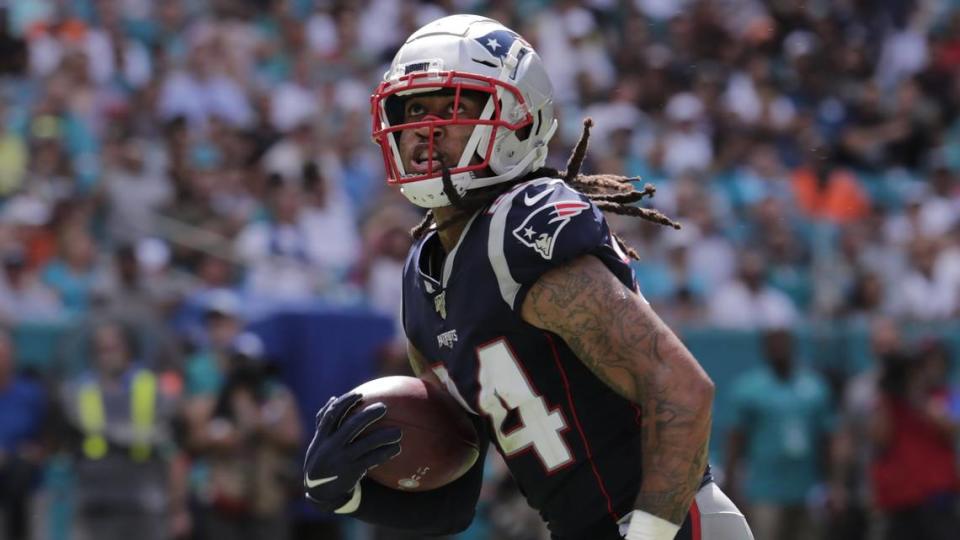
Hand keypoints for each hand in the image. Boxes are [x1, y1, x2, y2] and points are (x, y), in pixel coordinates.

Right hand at [303, 393, 401, 511]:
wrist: (320, 492)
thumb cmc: (323, 460)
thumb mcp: (318, 443)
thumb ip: (324, 423)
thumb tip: (333, 398)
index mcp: (322, 437)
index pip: (331, 415)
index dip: (345, 403)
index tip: (360, 394)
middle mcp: (330, 447)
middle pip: (351, 426)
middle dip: (368, 415)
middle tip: (384, 408)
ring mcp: (341, 460)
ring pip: (366, 444)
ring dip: (384, 436)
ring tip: (399, 432)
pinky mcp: (352, 472)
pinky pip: (372, 460)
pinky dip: (385, 453)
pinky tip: (397, 449)